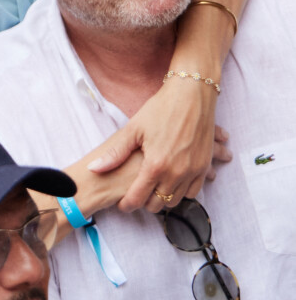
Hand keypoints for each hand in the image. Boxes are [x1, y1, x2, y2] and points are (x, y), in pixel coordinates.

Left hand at [86, 77, 231, 212]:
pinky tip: (172, 181)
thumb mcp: (133, 129)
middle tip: (137, 193)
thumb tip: (93, 169)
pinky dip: (182, 190)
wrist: (191, 94)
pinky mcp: (205, 166)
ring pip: (176, 201)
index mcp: (155, 165)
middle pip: (158, 204)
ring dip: (164, 198)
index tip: (123, 204)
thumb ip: (115, 153)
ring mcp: (193, 171)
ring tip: (153, 187)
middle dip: (145, 202)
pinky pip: (194, 191)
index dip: (127, 204)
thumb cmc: (160, 109)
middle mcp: (176, 173)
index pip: (138, 199)